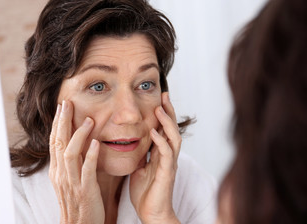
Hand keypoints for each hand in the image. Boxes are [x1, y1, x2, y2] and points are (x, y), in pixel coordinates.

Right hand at [49, 100, 103, 223]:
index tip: (62, 107)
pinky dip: (90, 155)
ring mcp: (72, 182)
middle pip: (59, 143)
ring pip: (70, 153)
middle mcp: (61, 174)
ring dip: (79, 135)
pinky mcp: (85, 189)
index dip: (57, 124)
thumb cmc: (78, 202)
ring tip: (88, 120)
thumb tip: (79, 143)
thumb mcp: (70, 180)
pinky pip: (87, 169)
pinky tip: (96, 143)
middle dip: (63, 122)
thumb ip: (72, 162)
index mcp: (57, 171)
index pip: (54, 142)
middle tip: (67, 103)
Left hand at [130, 92, 180, 223]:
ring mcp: (169, 164)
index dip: (163, 114)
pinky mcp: (166, 173)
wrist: (151, 213)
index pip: (165, 129)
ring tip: (160, 109)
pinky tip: (154, 133)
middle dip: (169, 111)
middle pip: (173, 129)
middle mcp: (168, 156)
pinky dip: (161, 142)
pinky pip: (166, 155)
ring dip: (167, 123)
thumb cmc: (146, 192)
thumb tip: (132, 141)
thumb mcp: (140, 167)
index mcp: (161, 153)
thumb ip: (141, 154)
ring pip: (173, 138)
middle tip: (164, 95)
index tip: (158, 98)